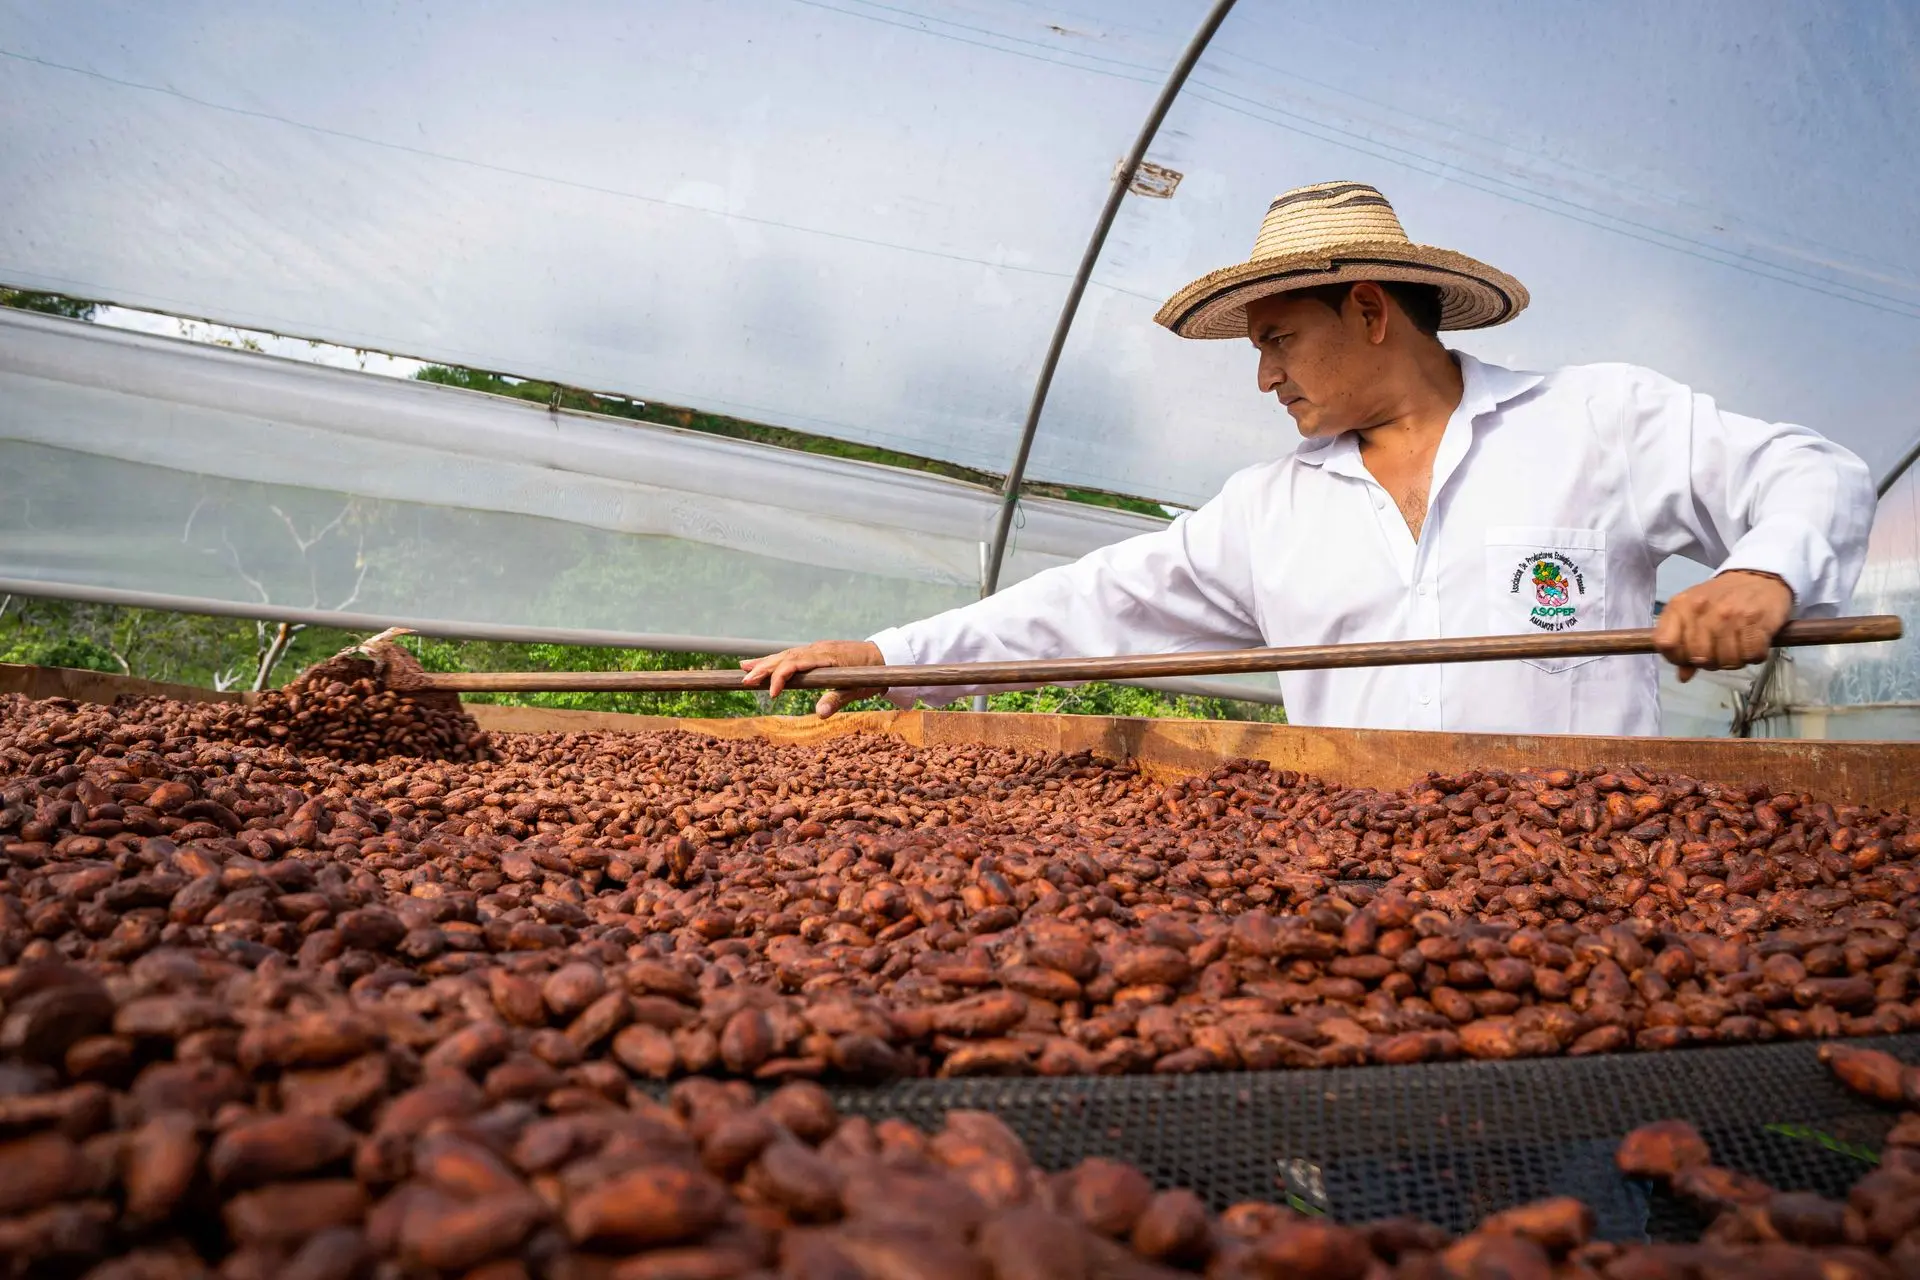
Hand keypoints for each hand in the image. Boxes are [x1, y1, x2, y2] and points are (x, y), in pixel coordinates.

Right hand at [739, 640, 886, 717]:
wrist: (885, 656)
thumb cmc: (872, 675)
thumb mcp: (857, 690)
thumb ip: (837, 700)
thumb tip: (819, 714)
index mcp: (828, 657)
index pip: (797, 663)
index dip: (781, 677)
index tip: (772, 694)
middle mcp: (819, 649)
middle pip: (786, 657)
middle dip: (764, 669)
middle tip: (744, 681)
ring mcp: (816, 648)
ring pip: (786, 654)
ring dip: (764, 662)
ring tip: (743, 670)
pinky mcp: (816, 651)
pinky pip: (791, 655)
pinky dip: (774, 660)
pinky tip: (760, 663)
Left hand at [1654, 571, 1793, 682]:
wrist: (1758, 576)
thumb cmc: (1721, 597)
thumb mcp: (1694, 612)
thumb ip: (1683, 642)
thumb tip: (1683, 676)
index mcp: (1681, 606)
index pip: (1665, 643)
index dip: (1675, 657)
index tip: (1687, 659)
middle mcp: (1703, 609)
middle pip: (1699, 657)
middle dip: (1709, 663)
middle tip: (1719, 653)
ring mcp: (1730, 615)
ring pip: (1726, 660)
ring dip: (1734, 661)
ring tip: (1737, 648)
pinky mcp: (1757, 621)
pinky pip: (1751, 655)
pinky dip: (1754, 656)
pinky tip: (1753, 644)